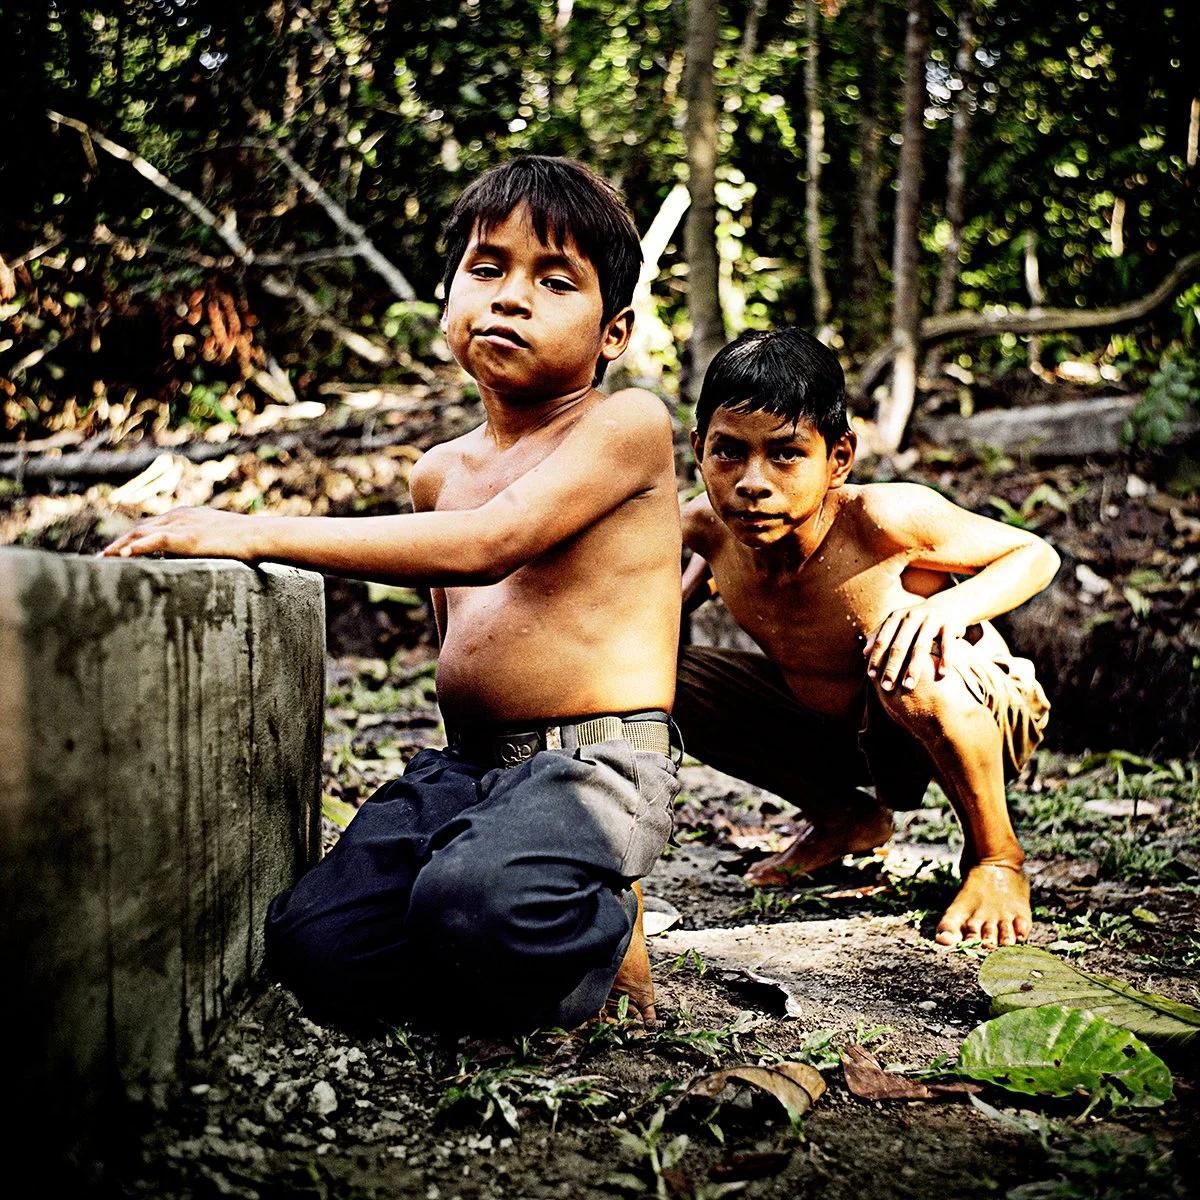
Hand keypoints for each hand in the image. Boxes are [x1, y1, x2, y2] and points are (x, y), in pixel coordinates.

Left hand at [100, 507, 257, 561]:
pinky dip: (137, 547)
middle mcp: (178, 517)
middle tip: (100, 560)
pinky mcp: (186, 538)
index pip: (150, 527)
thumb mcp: (214, 541)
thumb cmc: (244, 541)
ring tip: (102, 560)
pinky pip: (155, 541)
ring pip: (141, 534)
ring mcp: (181, 525)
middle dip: (118, 543)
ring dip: (119, 546)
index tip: (116, 552)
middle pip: (139, 529)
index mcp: (184, 516)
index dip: (131, 539)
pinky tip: (122, 555)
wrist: (260, 536)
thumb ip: (195, 546)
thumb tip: (183, 560)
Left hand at [863, 599, 964, 691]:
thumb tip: (864, 653)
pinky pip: (947, 644)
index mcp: (896, 617)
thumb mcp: (897, 624)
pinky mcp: (949, 624)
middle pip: (899, 645)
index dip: (876, 657)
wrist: (947, 605)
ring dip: (913, 668)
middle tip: (887, 687)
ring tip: (908, 687)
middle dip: (892, 667)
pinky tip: (942, 674)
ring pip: (921, 647)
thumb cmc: (915, 621)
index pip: (882, 639)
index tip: (871, 676)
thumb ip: (880, 636)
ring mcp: (931, 619)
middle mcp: (912, 616)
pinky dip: (946, 659)